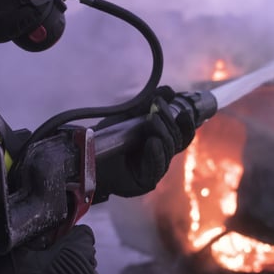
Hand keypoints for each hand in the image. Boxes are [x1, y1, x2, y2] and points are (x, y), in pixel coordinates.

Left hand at [95, 85, 195, 199]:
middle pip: (177, 140)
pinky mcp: (146, 182)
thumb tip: (170, 91)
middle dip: (169, 122)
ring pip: (168, 151)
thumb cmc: (107, 139)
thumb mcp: (128, 117)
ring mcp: (154, 170)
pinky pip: (156, 167)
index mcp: (160, 141)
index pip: (181, 134)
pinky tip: (153, 142)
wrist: (87, 157)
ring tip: (152, 120)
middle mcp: (160, 156)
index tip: (184, 111)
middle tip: (157, 108)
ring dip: (163, 134)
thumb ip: (147, 104)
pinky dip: (156, 153)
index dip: (186, 123)